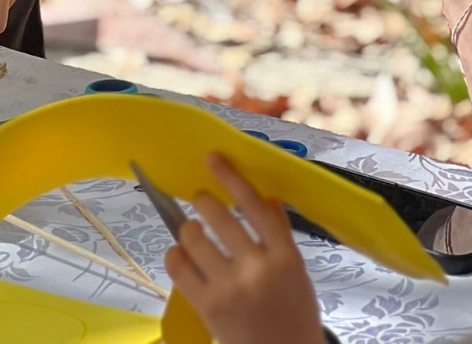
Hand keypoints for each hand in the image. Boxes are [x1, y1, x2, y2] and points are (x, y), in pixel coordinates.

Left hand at [164, 155, 323, 343]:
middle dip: (203, 201)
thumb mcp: (297, 274)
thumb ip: (280, 235)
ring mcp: (230, 289)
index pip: (255, 206)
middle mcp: (257, 270)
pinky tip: (180, 255)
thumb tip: (266, 197)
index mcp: (285, 258)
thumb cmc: (293, 314)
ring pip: (193, 237)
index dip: (231, 178)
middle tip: (201, 201)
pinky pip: (178, 268)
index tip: (213, 158)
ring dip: (189, 228)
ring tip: (193, 232)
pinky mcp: (207, 307)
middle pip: (220, 216)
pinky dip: (175, 255)